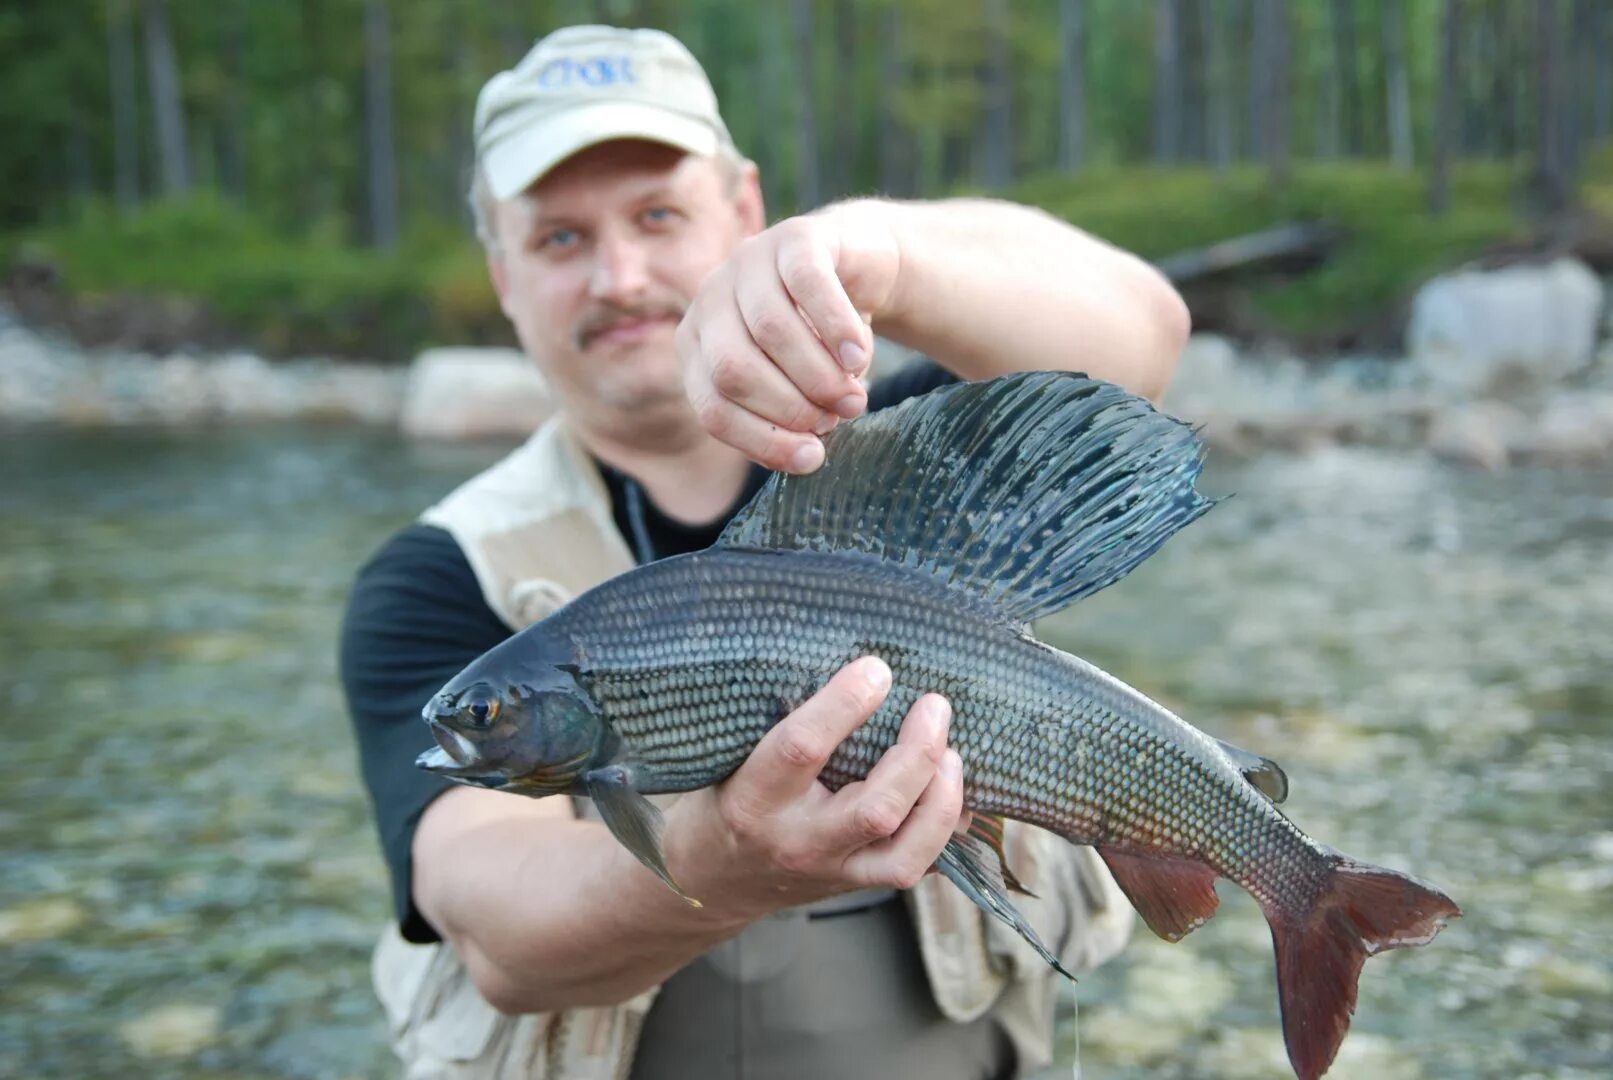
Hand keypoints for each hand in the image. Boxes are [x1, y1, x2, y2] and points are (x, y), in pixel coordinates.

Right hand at [666, 656, 968, 920]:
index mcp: (755, 798)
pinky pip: (916, 865)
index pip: (802, 749)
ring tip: (951, 754)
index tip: (877, 669)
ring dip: (940, 798)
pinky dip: (944, 826)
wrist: (717, 877)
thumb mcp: (740, 754)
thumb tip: (864, 671)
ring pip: (905, 853)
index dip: (844, 706)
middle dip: (917, 755)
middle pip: (875, 809)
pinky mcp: (857, 886)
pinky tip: (952, 789)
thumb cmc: (733, 794)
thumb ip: (791, 722)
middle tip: (934, 706)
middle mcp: (798, 841)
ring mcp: (833, 872)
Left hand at [676, 203, 902, 473]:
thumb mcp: (793, 382)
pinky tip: (859, 359)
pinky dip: (837, 331)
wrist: (857, 266)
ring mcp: (748, 261)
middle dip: (790, 407)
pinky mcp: (794, 236)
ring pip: (770, 330)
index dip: (763, 440)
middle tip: (835, 420)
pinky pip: (808, 286)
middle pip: (733, 369)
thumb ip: (786, 417)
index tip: (812, 459)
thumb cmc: (818, 340)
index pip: (713, 407)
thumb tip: (806, 455)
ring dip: (818, 376)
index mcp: (697, 344)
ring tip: (854, 398)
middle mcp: (710, 299)